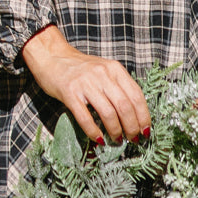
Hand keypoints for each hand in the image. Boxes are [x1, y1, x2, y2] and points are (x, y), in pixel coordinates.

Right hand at [20, 25, 149, 143]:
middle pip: (125, 106)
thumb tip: (134, 115)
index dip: (143, 116)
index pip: (136, 95)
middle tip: (133, 139)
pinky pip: (85, 117)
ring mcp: (85, 83)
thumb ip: (117, 86)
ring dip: (115, 131)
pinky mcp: (70, 93)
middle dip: (132, 127)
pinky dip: (94, 131)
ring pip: (108, 113)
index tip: (145, 130)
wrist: (52, 56)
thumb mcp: (103, 70)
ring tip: (117, 140)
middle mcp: (102, 74)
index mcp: (114, 69)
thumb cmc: (79, 67)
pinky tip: (98, 139)